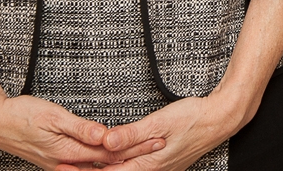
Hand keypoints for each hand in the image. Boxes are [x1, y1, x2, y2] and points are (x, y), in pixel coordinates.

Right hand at [0, 78, 162, 170]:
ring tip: (142, 156)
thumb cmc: (20, 115)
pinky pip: (83, 166)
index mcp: (68, 152)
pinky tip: (109, 163)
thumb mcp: (53, 116)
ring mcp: (59, 163)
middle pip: (107, 163)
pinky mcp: (54, 159)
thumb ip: (80, 128)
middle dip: (133, 156)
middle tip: (158, 147)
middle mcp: (65, 162)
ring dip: (119, 162)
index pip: (110, 153)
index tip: (157, 140)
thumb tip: (105, 136)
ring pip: (96, 167)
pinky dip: (101, 164)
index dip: (135, 147)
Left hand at [76, 94, 241, 170]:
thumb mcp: (160, 121)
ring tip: (80, 165)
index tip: (61, 168)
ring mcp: (159, 170)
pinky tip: (112, 160)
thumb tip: (104, 143)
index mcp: (147, 165)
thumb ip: (131, 134)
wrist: (221, 119)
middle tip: (62, 167)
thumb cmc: (193, 117)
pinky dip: (118, 166)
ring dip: (102, 170)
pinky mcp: (164, 164)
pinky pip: (136, 169)